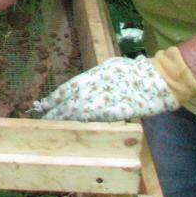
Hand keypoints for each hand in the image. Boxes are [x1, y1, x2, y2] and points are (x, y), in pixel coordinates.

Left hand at [31, 48, 195, 121]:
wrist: (156, 79)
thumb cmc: (134, 72)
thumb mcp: (109, 68)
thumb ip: (95, 78)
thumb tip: (84, 86)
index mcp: (91, 76)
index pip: (65, 89)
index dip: (52, 99)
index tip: (39, 105)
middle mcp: (92, 87)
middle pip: (66, 101)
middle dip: (52, 111)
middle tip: (40, 118)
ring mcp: (101, 100)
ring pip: (75, 112)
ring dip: (63, 119)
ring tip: (51, 125)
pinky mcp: (112, 112)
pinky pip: (92, 119)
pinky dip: (80, 124)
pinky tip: (72, 128)